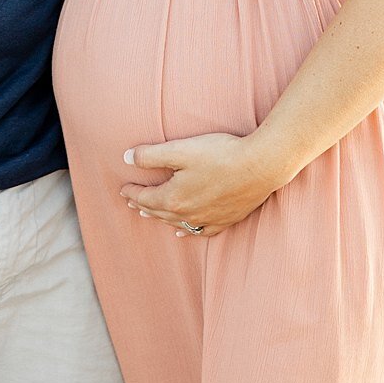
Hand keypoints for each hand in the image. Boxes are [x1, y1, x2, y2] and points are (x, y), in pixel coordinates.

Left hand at [120, 132, 281, 237]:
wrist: (261, 166)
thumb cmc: (220, 154)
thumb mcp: (180, 150)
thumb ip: (150, 155)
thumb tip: (126, 159)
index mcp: (174, 198)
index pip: (145, 198)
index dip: (132, 193)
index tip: (123, 189)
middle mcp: (188, 214)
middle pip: (158, 212)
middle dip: (143, 205)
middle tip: (132, 202)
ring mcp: (208, 220)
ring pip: (176, 223)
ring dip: (160, 218)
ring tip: (150, 214)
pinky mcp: (225, 220)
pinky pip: (200, 232)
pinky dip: (186, 232)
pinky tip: (182, 232)